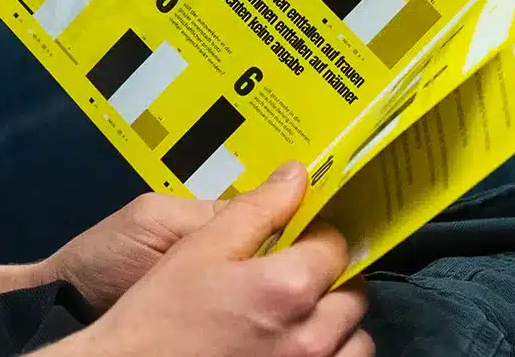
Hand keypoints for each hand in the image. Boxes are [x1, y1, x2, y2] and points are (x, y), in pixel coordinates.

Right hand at [69, 163, 372, 356]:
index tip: (297, 238)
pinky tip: (294, 346)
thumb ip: (256, 209)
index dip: (316, 235)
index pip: (335, 247)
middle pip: (353, 296)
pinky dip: (329, 356)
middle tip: (298, 275)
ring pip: (356, 343)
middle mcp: (308, 338)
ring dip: (337, 325)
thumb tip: (297, 176)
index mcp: (287, 289)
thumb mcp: (199, 247)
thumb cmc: (158, 313)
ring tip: (300, 317)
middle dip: (331, 279)